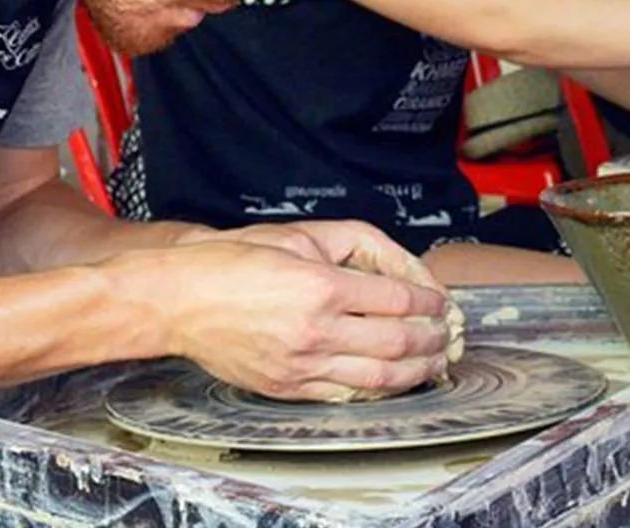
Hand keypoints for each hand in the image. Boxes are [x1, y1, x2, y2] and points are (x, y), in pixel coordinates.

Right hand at [112, 227, 451, 401]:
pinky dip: (380, 390)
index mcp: (321, 286)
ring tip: (434, 361)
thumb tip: (405, 271)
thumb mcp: (304, 234)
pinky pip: (347, 395)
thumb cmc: (238, 258)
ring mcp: (301, 365)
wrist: (181, 298)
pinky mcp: (287, 388)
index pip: (399, 301)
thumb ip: (361, 245)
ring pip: (378, 378)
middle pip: (398, 343)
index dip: (431, 304)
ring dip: (417, 372)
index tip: (442, 303)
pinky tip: (395, 379)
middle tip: (447, 334)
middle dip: (433, 340)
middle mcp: (315, 330)